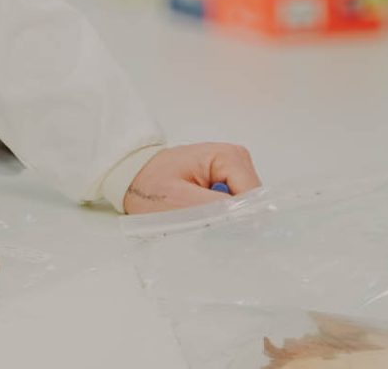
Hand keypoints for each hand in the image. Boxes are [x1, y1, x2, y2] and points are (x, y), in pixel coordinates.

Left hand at [121, 143, 260, 213]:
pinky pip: (235, 207)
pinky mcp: (227, 181)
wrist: (135, 180)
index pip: (253, 198)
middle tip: (200, 223)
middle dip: (231, 219)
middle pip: (252, 203)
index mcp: (228, 157)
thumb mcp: (181, 201)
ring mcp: (233, 170)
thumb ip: (218, 210)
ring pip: (245, 207)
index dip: (239, 219)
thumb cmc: (151, 187)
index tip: (215, 230)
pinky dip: (220, 216)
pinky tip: (200, 214)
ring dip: (224, 219)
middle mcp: (237, 159)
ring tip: (196, 216)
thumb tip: (252, 221)